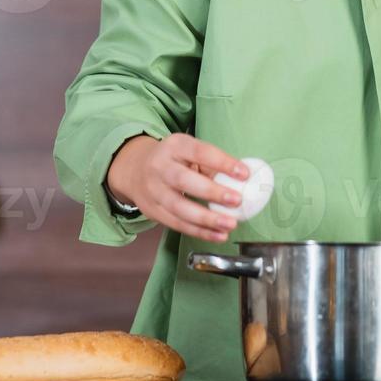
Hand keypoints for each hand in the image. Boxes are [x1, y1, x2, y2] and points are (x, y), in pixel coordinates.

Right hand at [105, 133, 248, 241]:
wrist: (136, 170)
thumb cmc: (174, 161)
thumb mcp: (189, 152)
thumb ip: (212, 165)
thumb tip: (244, 182)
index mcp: (175, 145)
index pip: (200, 151)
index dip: (222, 162)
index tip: (244, 174)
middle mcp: (160, 166)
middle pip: (184, 180)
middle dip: (212, 192)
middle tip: (236, 200)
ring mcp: (153, 190)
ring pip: (179, 207)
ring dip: (207, 219)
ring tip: (230, 224)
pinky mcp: (152, 211)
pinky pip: (177, 224)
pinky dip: (199, 232)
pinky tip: (218, 235)